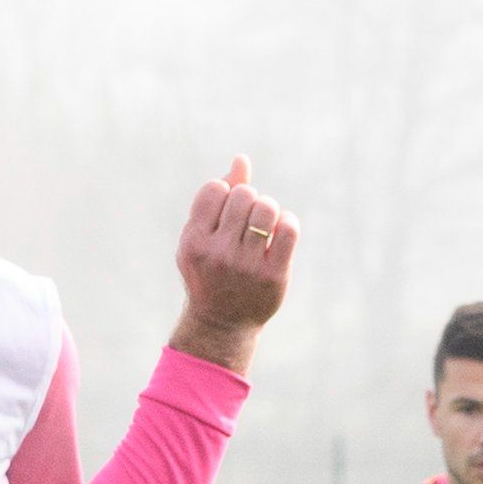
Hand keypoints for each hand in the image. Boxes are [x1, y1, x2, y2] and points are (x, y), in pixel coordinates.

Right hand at [167, 157, 298, 373]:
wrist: (222, 323)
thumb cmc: (209, 272)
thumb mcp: (200, 237)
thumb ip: (216, 199)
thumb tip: (242, 159)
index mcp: (194, 241)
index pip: (215, 189)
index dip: (225, 193)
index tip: (225, 212)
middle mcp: (218, 253)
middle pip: (243, 195)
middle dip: (248, 200)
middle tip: (246, 220)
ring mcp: (246, 266)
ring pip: (267, 208)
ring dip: (268, 210)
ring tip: (264, 224)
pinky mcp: (273, 275)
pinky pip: (288, 229)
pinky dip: (287, 223)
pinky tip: (280, 232)